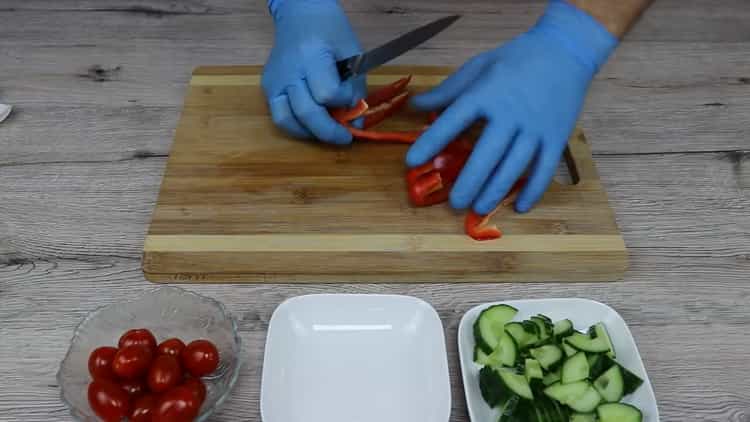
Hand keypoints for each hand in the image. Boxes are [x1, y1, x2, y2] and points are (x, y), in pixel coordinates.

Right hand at [262, 0, 365, 143]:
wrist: (300, 15)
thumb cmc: (331, 32)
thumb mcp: (353, 55)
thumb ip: (355, 90)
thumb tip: (355, 124)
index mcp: (312, 56)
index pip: (327, 94)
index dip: (343, 103)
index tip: (352, 101)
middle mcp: (288, 71)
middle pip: (307, 113)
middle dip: (329, 132)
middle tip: (344, 138)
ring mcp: (274, 81)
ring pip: (287, 122)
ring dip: (310, 134)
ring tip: (326, 132)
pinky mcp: (267, 88)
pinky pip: (280, 117)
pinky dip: (297, 127)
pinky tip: (311, 124)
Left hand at [405, 1, 616, 212]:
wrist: (565, 50)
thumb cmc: (516, 59)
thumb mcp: (478, 67)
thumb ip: (448, 91)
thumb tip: (416, 105)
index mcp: (486, 94)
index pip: (453, 120)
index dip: (431, 141)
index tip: (412, 161)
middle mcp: (510, 114)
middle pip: (486, 155)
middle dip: (469, 182)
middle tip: (454, 203)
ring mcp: (536, 128)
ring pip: (514, 167)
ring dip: (495, 191)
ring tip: (478, 208)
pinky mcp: (557, 137)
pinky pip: (545, 169)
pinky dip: (533, 190)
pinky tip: (519, 207)